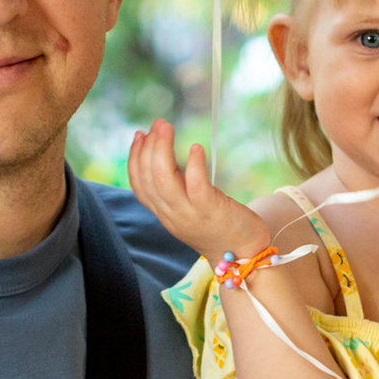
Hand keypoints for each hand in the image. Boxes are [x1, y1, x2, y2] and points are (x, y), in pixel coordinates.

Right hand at [127, 120, 271, 259]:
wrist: (244, 254)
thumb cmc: (219, 226)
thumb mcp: (189, 208)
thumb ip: (175, 188)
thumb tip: (166, 155)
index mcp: (164, 213)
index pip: (139, 185)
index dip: (134, 158)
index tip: (139, 135)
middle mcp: (171, 215)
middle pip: (148, 179)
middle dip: (148, 147)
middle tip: (158, 124)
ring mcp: (189, 214)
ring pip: (164, 180)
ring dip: (162, 150)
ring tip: (167, 129)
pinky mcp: (211, 211)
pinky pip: (196, 186)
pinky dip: (194, 164)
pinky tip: (196, 147)